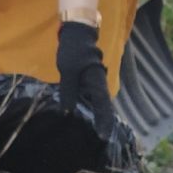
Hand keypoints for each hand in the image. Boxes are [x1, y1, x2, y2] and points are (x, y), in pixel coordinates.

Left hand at [56, 21, 115, 139]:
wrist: (77, 32)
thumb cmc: (73, 50)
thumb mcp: (68, 72)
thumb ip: (68, 92)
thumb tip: (67, 113)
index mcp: (97, 83)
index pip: (104, 107)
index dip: (104, 123)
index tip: (103, 137)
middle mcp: (99, 84)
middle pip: (103, 107)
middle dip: (101, 123)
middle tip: (96, 140)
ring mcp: (94, 81)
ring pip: (97, 102)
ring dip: (95, 115)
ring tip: (89, 131)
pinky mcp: (88, 79)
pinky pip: (90, 96)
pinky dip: (88, 106)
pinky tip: (81, 113)